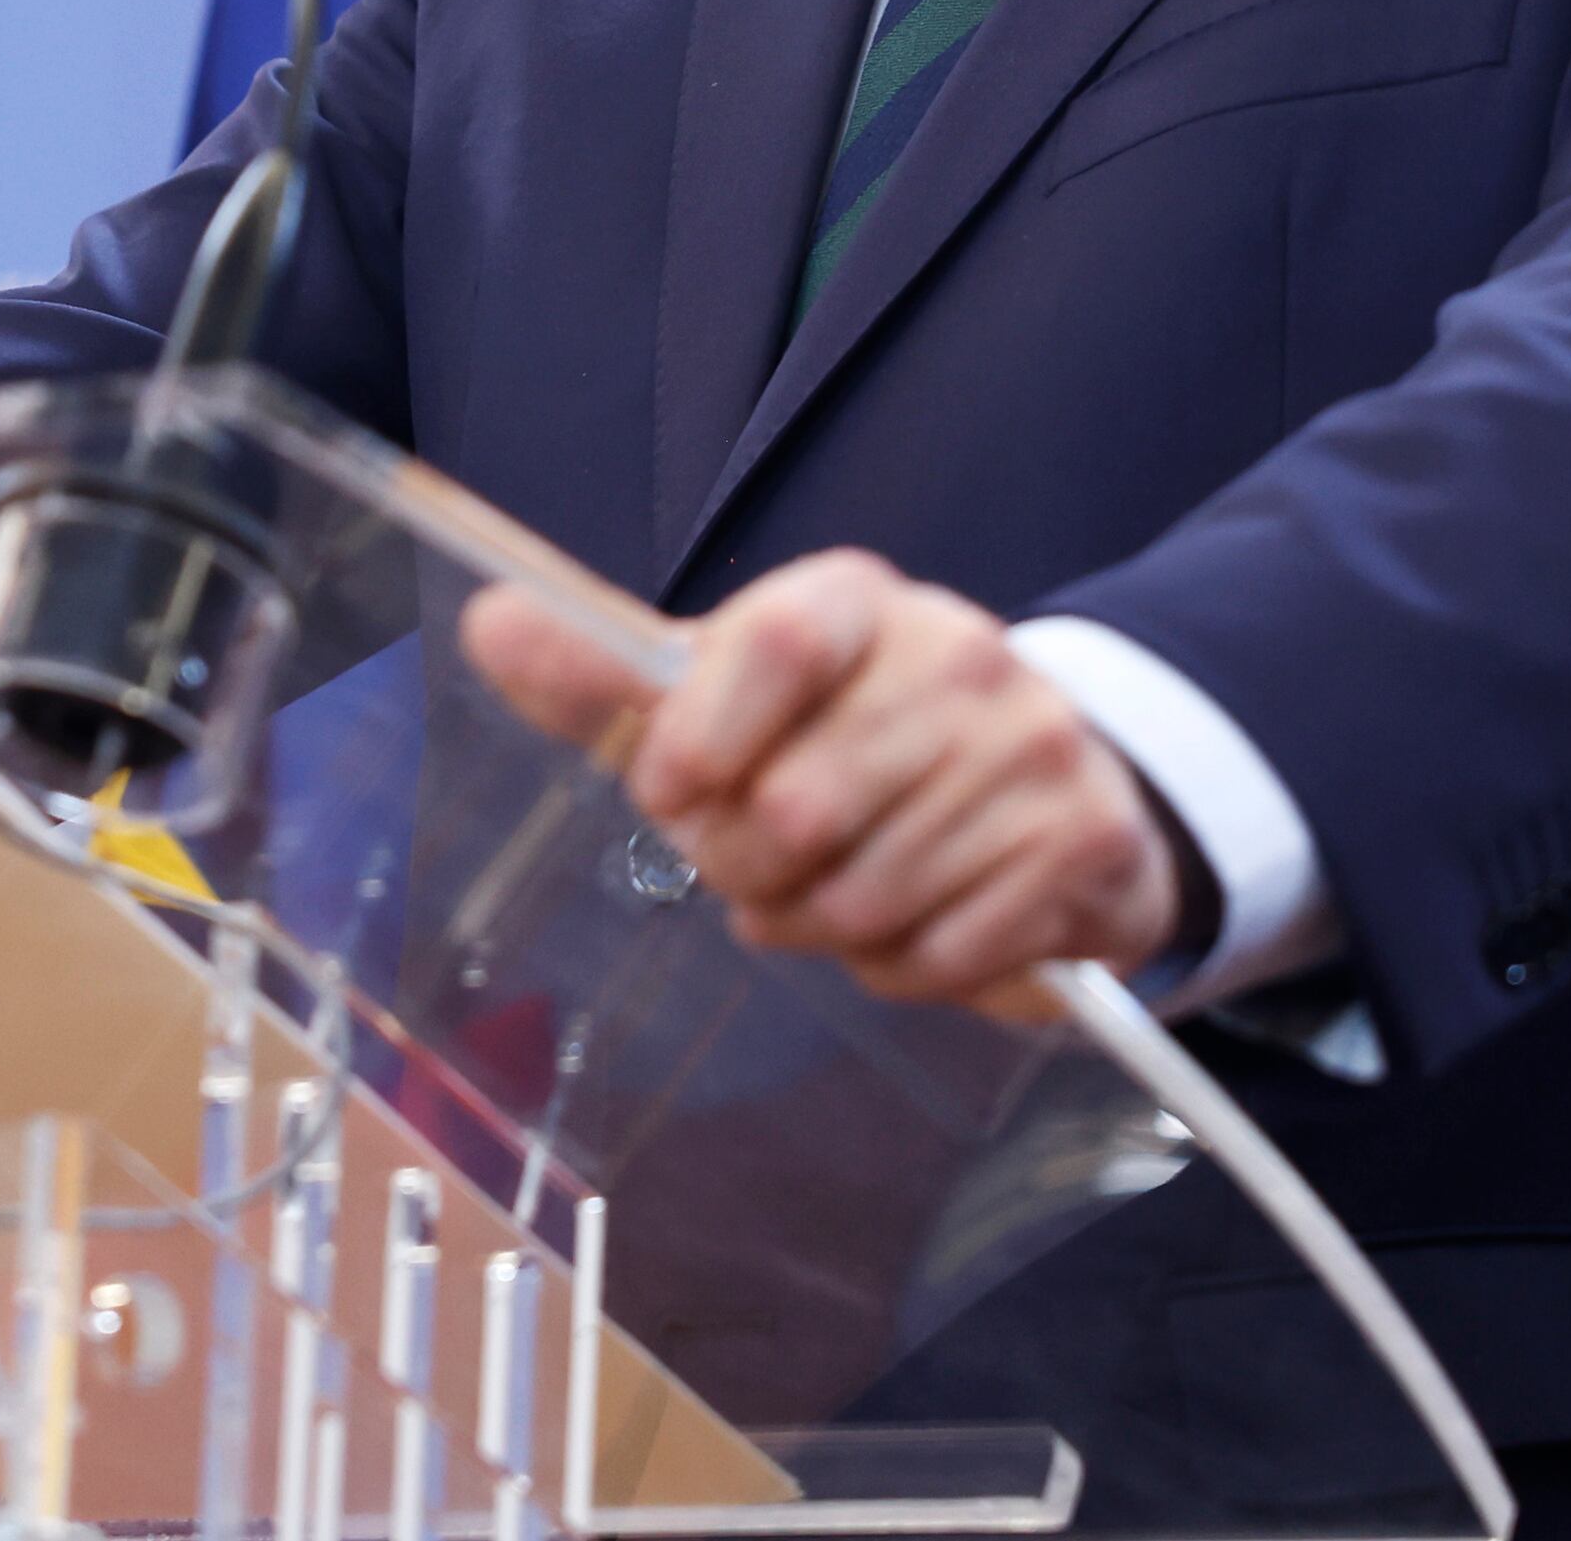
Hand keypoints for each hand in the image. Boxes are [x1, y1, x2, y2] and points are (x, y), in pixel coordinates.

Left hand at [460, 547, 1184, 1013]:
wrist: (1051, 781)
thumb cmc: (849, 740)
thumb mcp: (729, 696)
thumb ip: (608, 678)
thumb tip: (488, 623)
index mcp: (858, 601)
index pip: (774, 643)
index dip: (700, 737)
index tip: (669, 789)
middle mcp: (961, 654)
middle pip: (800, 806)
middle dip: (748, 867)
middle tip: (758, 861)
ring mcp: (1034, 747)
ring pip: (865, 897)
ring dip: (819, 928)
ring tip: (830, 891)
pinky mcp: (1082, 846)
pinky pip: (941, 956)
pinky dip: (898, 969)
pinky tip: (907, 922)